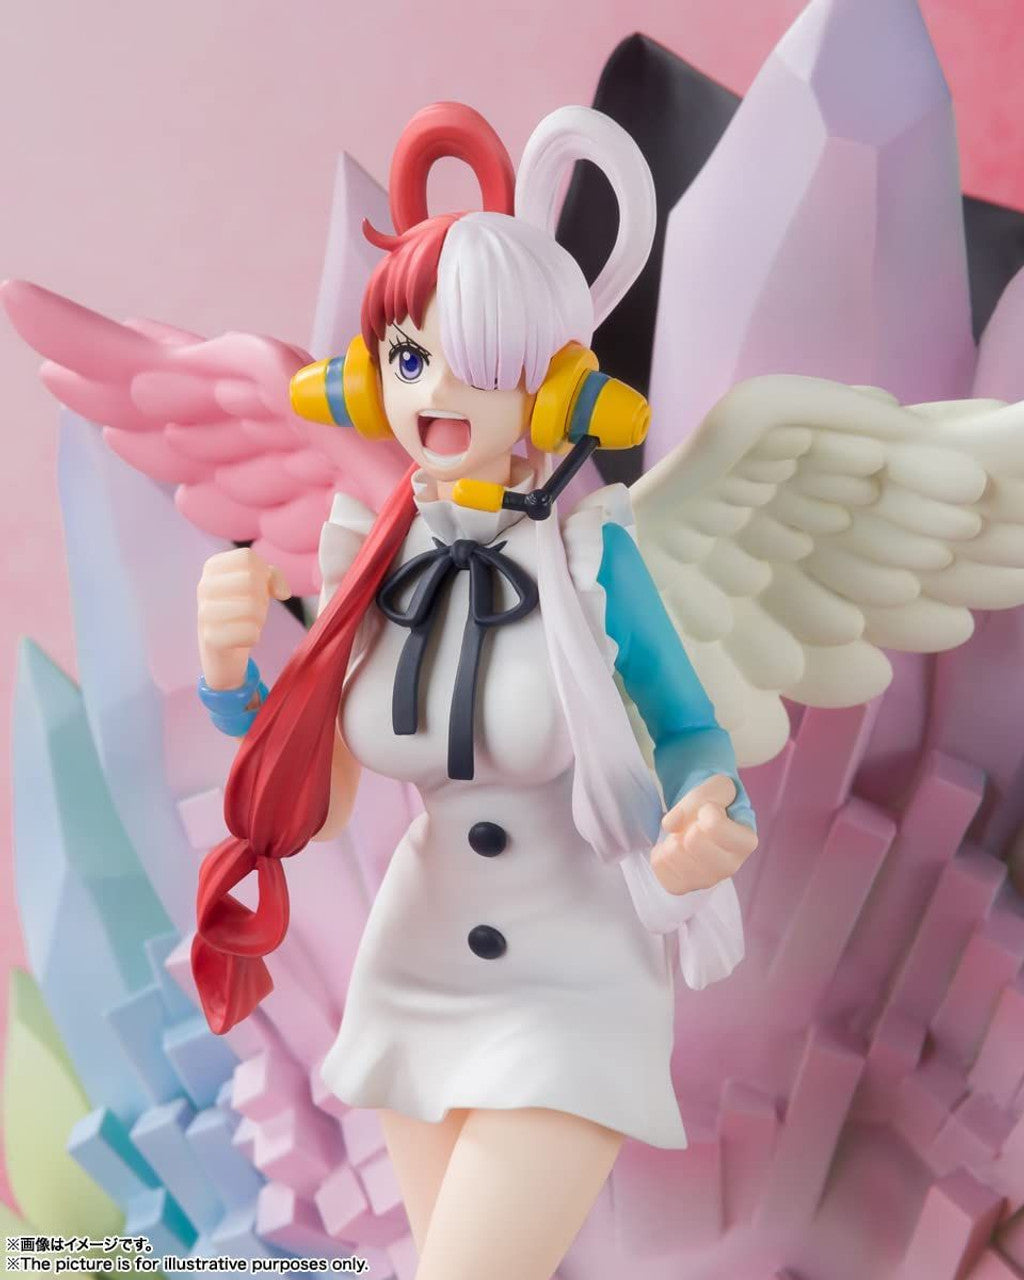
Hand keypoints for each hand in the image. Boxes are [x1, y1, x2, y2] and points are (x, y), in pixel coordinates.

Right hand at [197, 548, 289, 689]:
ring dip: (259, 618)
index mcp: (212, 567)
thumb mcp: (259, 585)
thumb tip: (282, 592)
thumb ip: (273, 576)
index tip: (259, 587)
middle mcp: (204, 586)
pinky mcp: (210, 638)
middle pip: (250, 579)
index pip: (247, 557)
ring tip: (249, 622)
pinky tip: (242, 638)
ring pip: (251, 607)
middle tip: (254, 609)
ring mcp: (203, 612)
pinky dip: (254, 636)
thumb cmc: (242, 608)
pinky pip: (249, 633)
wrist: (222, 647)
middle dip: (262, 597)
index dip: (264, 573)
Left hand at [651, 774, 757, 895]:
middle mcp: (730, 867)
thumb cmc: (717, 801)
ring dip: (672, 838)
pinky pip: (659, 868)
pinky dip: (659, 853)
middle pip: (692, 842)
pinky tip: (672, 848)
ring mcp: (707, 881)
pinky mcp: (684, 887)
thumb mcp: (716, 787)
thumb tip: (670, 825)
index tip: (710, 810)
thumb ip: (696, 798)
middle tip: (695, 824)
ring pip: (673, 855)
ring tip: (684, 836)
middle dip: (688, 825)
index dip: (705, 810)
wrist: (706, 818)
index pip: (714, 826)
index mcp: (745, 842)